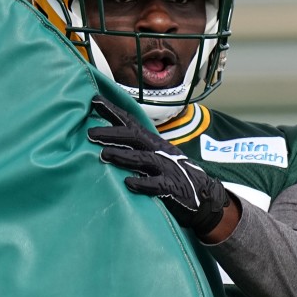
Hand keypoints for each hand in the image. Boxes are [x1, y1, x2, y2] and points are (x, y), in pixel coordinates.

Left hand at [86, 95, 229, 236]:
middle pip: (135, 137)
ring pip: (143, 159)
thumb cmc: (174, 175)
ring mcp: (167, 169)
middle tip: (90, 133)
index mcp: (153, 143)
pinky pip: (157, 185)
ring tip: (104, 155)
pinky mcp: (173, 188)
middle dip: (112, 133)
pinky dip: (142, 183)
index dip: (114, 112)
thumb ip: (135, 149)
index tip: (94, 100)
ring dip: (123, 156)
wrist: (206, 196)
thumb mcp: (156, 157)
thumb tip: (106, 141)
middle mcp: (159, 152)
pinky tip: (128, 183)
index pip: (131, 124)